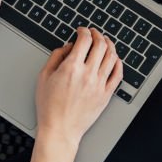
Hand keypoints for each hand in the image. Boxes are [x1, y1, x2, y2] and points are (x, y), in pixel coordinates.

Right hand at [29, 28, 122, 161]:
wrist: (60, 130)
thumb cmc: (49, 107)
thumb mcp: (44, 77)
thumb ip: (56, 57)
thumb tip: (68, 46)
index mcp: (72, 67)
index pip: (84, 40)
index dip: (84, 31)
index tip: (82, 31)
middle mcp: (88, 74)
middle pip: (101, 45)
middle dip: (97, 34)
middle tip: (94, 33)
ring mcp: (99, 84)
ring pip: (112, 56)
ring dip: (109, 45)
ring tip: (105, 42)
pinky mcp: (106, 95)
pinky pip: (118, 74)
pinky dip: (118, 63)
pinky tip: (115, 59)